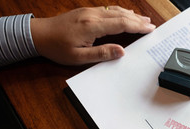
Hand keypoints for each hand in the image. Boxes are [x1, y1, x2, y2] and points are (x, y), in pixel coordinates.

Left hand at [30, 6, 155, 64]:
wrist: (39, 34)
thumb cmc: (57, 48)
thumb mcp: (78, 57)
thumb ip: (101, 53)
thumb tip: (121, 51)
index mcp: (92, 26)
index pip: (121, 24)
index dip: (137, 27)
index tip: (149, 29)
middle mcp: (92, 15)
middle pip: (121, 15)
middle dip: (138, 20)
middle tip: (151, 25)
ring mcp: (89, 11)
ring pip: (115, 10)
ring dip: (131, 14)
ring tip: (143, 19)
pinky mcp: (86, 12)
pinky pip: (108, 9)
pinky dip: (120, 11)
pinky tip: (125, 13)